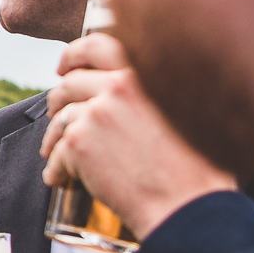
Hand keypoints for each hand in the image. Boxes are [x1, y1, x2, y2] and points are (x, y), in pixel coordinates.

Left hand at [41, 33, 236, 235]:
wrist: (189, 207)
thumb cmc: (199, 169)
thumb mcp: (193, 110)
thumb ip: (163, 90)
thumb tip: (133, 88)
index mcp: (146, 72)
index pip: (99, 46)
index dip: (75, 55)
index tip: (65, 67)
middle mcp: (120, 85)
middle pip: (70, 83)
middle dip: (58, 99)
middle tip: (56, 112)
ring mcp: (97, 113)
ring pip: (60, 118)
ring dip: (54, 136)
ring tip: (57, 153)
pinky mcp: (79, 143)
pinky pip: (57, 152)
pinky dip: (56, 168)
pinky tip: (62, 179)